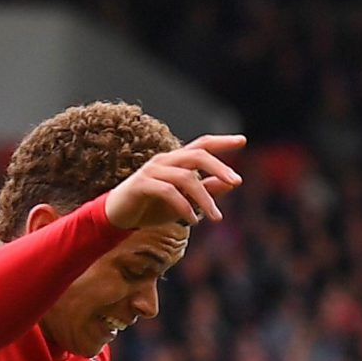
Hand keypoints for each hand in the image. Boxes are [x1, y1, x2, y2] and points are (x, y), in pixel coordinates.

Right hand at [106, 135, 244, 228]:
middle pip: (197, 155)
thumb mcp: (185, 201)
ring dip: (204, 198)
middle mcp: (165, 160)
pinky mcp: (141, 185)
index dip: (222, 142)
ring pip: (186, 177)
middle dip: (219, 167)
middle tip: (237, 182)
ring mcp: (152, 171)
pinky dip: (184, 206)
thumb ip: (206, 191)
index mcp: (176, 161)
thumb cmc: (152, 207)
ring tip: (216, 217)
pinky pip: (168, 192)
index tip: (243, 140)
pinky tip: (193, 220)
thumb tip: (230, 183)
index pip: (202, 144)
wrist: (118, 216)